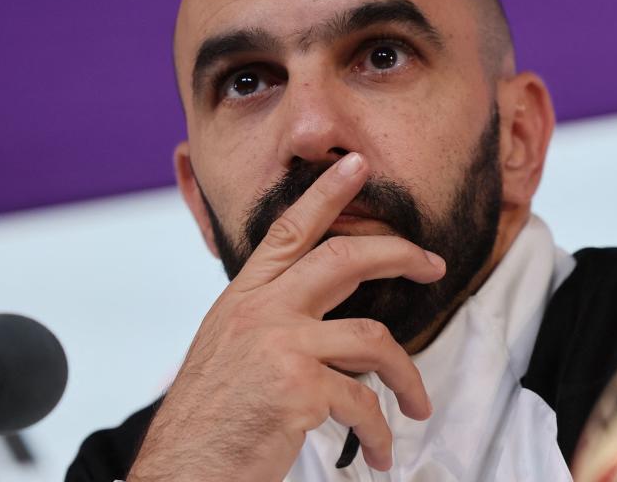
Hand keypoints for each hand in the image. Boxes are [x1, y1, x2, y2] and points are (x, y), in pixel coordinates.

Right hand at [127, 153, 445, 481]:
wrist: (184, 466)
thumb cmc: (208, 414)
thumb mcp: (227, 348)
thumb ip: (269, 321)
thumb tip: (323, 321)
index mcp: (245, 297)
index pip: (290, 230)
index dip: (326, 192)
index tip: (356, 164)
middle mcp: (261, 310)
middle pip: (344, 258)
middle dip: (398, 254)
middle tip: (432, 265)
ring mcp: (280, 345)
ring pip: (373, 339)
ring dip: (408, 377)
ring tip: (417, 406)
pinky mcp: (298, 389)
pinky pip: (364, 403)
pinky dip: (381, 433)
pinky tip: (379, 453)